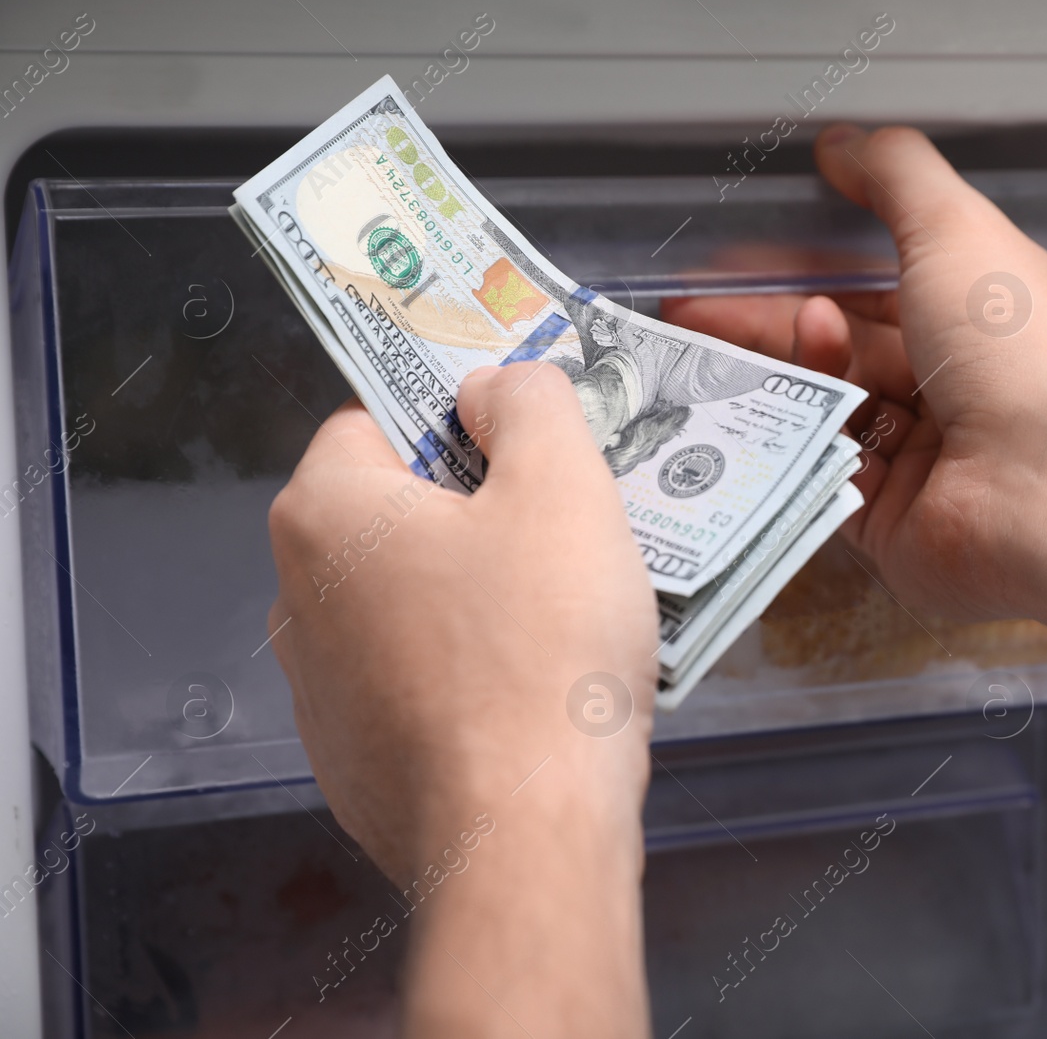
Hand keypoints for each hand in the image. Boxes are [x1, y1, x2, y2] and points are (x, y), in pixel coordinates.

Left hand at [265, 362, 657, 886]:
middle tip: (567, 535)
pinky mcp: (356, 765)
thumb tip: (496, 386)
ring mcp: (321, 693)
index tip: (530, 445)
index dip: (461, 419)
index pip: (377, 419)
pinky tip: (538, 699)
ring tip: (565, 624)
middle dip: (480, 514)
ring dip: (481, 599)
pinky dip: (474, 678)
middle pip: (398, 515)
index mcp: (327, 514)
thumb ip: (530, 404)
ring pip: (415, 605)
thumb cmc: (542, 653)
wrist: (526, 838)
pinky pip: (423, 686)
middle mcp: (300, 599)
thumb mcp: (562, 488)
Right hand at [663, 125, 1046, 620]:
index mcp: (983, 317)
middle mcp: (959, 388)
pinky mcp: (891, 522)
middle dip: (765, 321)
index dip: (810, 267)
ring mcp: (924, 459)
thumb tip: (847, 143)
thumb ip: (894, 175)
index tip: (745, 256)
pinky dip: (791, 435)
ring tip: (721, 341)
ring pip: (825, 407)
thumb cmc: (1021, 356)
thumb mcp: (953, 226)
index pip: (882, 286)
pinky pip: (820, 473)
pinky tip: (774, 399)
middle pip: (844, 347)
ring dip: (778, 368)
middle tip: (694, 308)